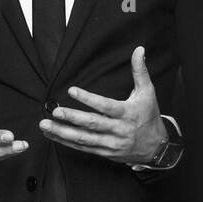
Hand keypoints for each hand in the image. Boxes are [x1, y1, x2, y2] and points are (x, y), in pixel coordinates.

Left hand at [38, 46, 167, 164]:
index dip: (88, 99)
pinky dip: (66, 142)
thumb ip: (140, 71)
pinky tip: (53, 134)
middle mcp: (118, 130)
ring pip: (84, 139)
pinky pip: (83, 148)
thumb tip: (139, 49)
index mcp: (127, 114)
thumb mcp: (147, 93)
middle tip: (55, 112)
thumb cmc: (149, 116)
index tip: (72, 91)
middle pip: (92, 124)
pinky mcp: (104, 153)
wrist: (156, 148)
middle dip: (72, 118)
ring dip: (63, 132)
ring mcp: (111, 144)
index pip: (105, 106)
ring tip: (46, 125)